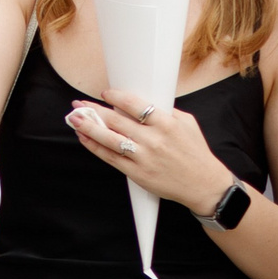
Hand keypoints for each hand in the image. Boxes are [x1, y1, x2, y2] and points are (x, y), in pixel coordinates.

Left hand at [66, 95, 237, 216]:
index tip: (105, 94)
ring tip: (74, 118)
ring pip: (108, 138)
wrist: (204, 184)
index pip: (135, 105)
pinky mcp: (136, 172)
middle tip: (79, 103)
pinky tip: (84, 138)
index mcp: (167, 124)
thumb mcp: (187, 124)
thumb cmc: (196, 152)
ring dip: (87, 127)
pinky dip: (94, 146)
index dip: (116, 97)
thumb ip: (166, 111)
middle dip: (93, 110)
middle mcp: (153, 139)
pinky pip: (109, 157)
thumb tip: (142, 102)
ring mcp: (143, 157)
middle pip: (116, 120)